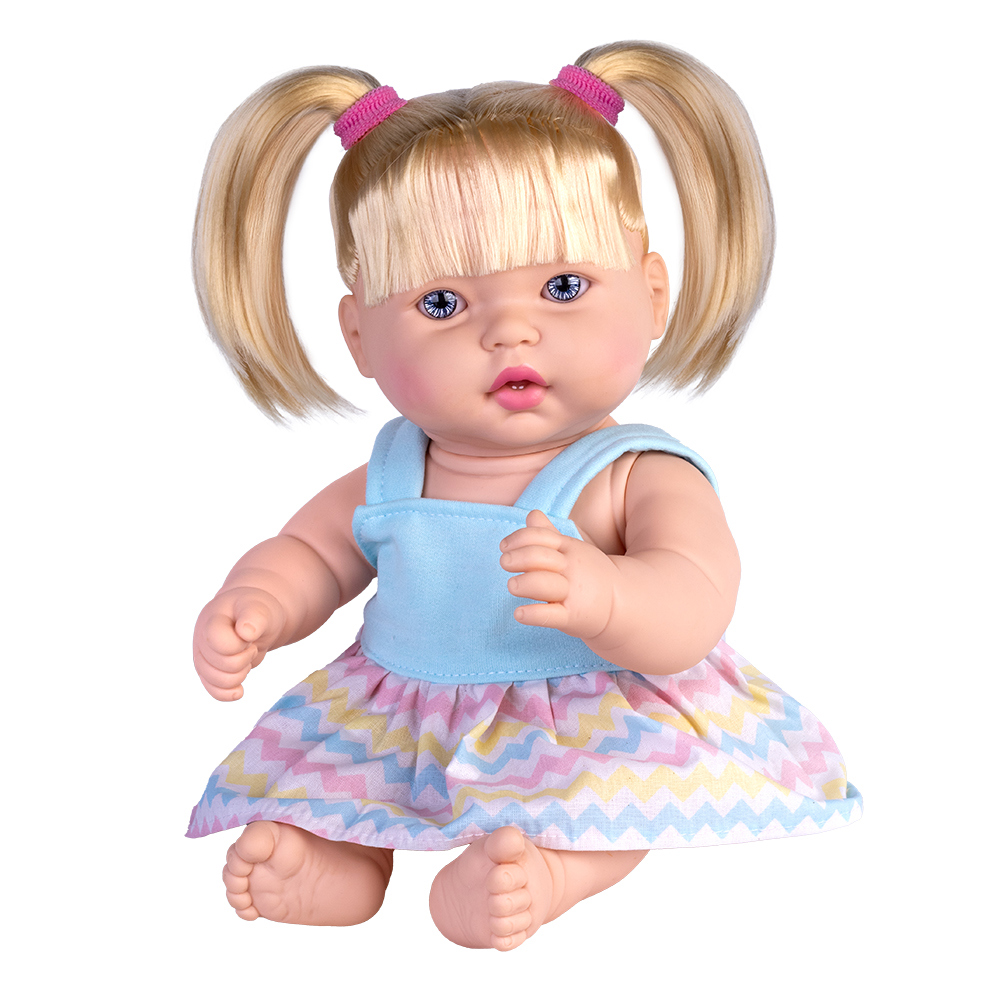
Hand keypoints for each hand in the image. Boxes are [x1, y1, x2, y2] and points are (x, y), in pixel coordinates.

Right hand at [193, 587, 285, 700]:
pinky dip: (230, 693)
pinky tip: (240, 689)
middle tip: (250, 644)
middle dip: (245, 657)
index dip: (240, 644)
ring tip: (245, 656)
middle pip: (226, 665)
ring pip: (221, 682)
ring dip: (241, 673)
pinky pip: (216, 693)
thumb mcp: (259, 607)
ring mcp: (203, 658)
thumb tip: (246, 632)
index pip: (220, 643)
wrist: (252, 617)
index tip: (249, 634)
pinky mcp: (208, 673)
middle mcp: (201, 640)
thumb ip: (254, 617)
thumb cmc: (255, 610)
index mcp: (212, 620)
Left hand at [500, 509, 616, 639]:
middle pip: (540, 557)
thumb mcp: (573, 549)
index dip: (519, 538)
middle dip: (518, 557)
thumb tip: (531, 514)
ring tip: (512, 584)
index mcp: (569, 549)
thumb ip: (549, 533)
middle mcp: (571, 569)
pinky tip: (519, 613)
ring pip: (544, 584)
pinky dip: (533, 614)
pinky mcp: (572, 617)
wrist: (620, 603)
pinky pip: (551, 615)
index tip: (504, 547)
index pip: (541, 537)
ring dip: (524, 583)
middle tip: (505, 562)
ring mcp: (572, 593)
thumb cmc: (588, 574)